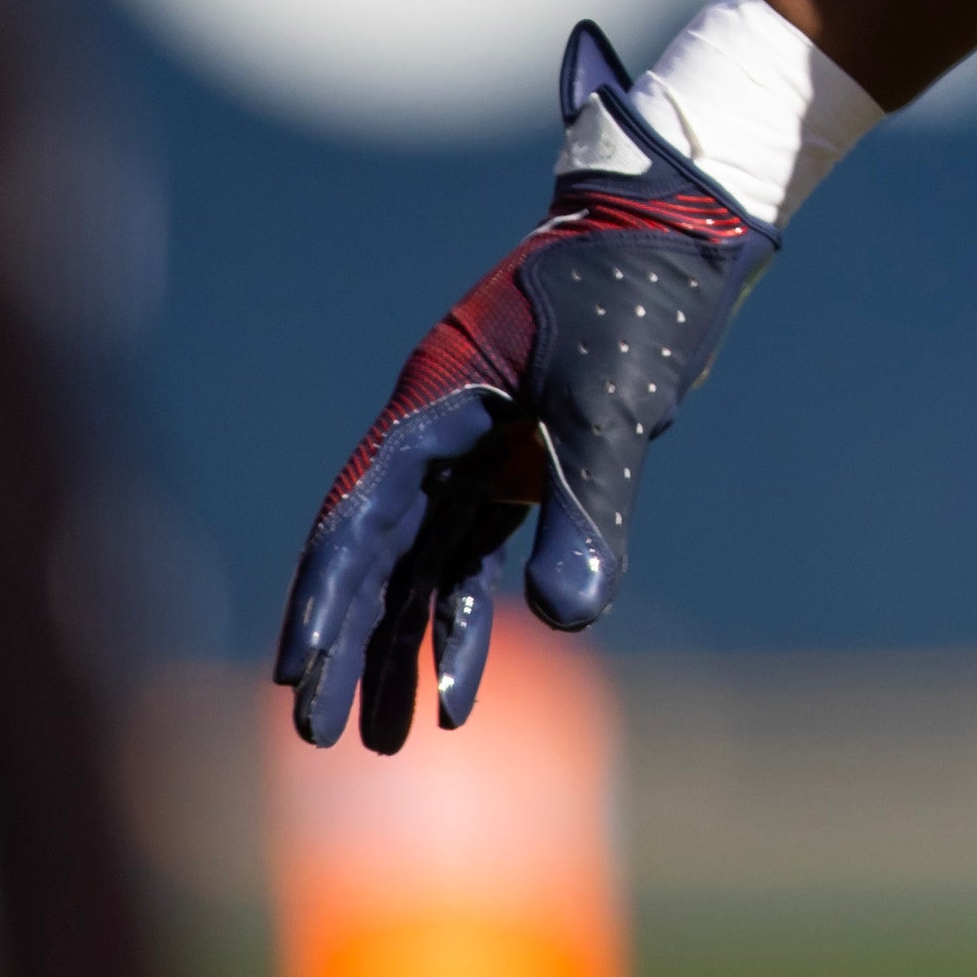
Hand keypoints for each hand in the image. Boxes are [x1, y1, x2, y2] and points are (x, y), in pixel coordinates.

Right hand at [276, 22, 772, 750]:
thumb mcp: (611, 397)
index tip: (297, 675)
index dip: (324, 600)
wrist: (680, 235)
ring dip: (402, 648)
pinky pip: (475, 557)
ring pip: (420, 567)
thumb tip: (572, 620)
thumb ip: (589, 498)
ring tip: (384, 741)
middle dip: (346, 645)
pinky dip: (466, 620)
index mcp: (431, 404)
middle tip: (318, 735)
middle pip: (375, 556)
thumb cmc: (635, 298)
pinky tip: (460, 693)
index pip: (357, 520)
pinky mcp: (521, 464)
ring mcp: (477, 451)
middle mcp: (439, 433)